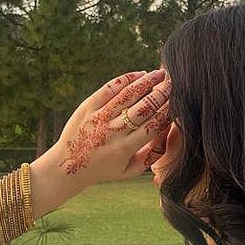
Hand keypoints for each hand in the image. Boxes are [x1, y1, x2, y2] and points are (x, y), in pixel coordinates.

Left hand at [44, 69, 172, 188]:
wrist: (67, 167)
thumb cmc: (104, 169)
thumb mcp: (130, 170)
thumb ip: (152, 155)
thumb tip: (169, 133)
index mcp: (124, 148)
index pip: (153, 125)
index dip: (167, 112)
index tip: (178, 103)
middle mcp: (112, 131)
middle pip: (143, 108)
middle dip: (161, 94)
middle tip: (173, 84)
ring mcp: (99, 117)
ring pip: (128, 94)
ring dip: (147, 82)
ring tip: (160, 74)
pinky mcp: (88, 107)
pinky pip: (110, 89)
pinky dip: (126, 80)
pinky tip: (139, 74)